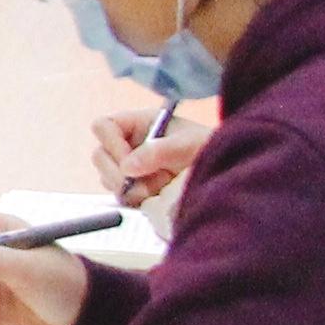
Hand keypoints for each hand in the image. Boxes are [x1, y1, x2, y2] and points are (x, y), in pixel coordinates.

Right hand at [86, 107, 211, 208]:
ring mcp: (131, 169)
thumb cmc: (210, 149)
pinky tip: (155, 197)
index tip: (128, 162)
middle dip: (116, 173)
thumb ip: (159, 151)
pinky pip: (121, 196)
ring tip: (156, 190)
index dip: (110, 143)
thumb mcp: (189, 144)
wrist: (224, 172)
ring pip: (108, 179)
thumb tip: (128, 167)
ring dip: (127, 188)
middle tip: (137, 186)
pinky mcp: (136, 189)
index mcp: (139, 124)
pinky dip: (134, 200)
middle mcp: (130, 145)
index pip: (104, 127)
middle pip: (100, 156)